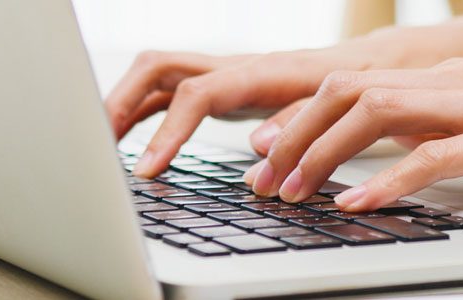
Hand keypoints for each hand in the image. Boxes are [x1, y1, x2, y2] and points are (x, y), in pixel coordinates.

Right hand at [105, 50, 373, 177]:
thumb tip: (259, 146)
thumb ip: (297, 123)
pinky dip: (140, 113)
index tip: (148, 170)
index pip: (197, 94)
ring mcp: (221, 74)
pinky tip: (127, 141)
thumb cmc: (353, 85)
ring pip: (155, 76)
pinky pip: (166, 93)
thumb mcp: (337, 106)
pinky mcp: (219, 87)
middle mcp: (231, 67)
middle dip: (121, 103)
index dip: (168, 132)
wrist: (363, 66)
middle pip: (158, 68)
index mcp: (258, 72)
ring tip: (99, 146)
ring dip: (121, 105)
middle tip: (99, 148)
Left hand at [249, 58, 462, 211]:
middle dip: (295, 134)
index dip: (302, 116)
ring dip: (325, 153)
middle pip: (350, 91)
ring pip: (380, 112)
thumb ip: (454, 130)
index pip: (357, 85)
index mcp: (460, 77)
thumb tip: (398, 150)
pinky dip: (390, 179)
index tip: (263, 151)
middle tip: (260, 179)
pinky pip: (440, 154)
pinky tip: (359, 205)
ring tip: (293, 192)